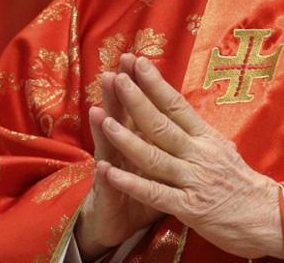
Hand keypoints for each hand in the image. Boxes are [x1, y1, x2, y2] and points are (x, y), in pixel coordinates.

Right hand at [75, 55, 162, 260]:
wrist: (116, 223)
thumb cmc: (142, 189)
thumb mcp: (159, 160)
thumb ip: (165, 136)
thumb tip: (186, 112)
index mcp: (140, 138)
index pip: (142, 107)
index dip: (141, 86)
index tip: (139, 60)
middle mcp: (122, 150)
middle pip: (121, 119)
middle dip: (119, 97)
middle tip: (113, 72)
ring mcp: (112, 172)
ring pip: (108, 148)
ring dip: (104, 130)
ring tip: (97, 110)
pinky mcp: (108, 198)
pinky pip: (108, 188)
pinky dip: (107, 178)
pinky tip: (103, 167)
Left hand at [100, 54, 283, 259]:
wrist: (269, 217)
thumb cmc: (244, 185)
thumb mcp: (224, 151)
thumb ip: (199, 136)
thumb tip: (181, 116)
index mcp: (207, 138)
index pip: (178, 105)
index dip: (156, 84)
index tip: (138, 63)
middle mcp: (199, 153)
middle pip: (162, 123)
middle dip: (137, 100)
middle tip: (116, 78)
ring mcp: (193, 179)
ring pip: (155, 155)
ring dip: (126, 138)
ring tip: (104, 120)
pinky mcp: (189, 207)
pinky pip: (155, 193)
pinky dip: (131, 182)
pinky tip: (109, 173)